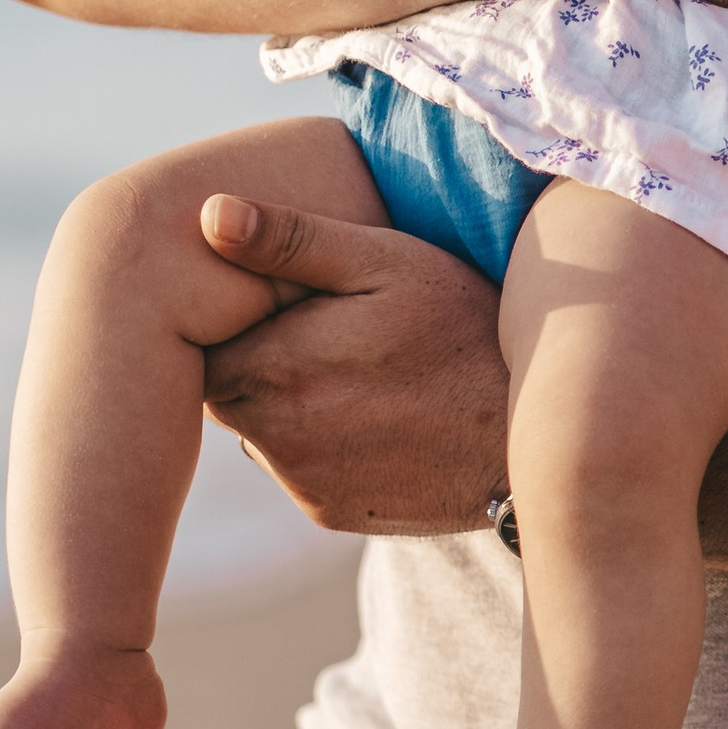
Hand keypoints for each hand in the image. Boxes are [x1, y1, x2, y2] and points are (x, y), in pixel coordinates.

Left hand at [197, 195, 506, 532]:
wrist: (528, 438)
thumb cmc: (462, 332)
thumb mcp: (386, 262)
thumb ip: (290, 238)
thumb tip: (208, 216)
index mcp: (270, 366)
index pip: (199, 342)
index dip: (227, 313)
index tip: (270, 294)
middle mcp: (271, 435)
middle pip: (222, 387)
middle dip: (251, 354)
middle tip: (311, 323)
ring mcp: (300, 481)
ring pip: (258, 428)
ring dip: (283, 399)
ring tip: (349, 366)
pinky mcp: (330, 512)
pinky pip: (297, 467)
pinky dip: (317, 438)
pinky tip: (371, 411)